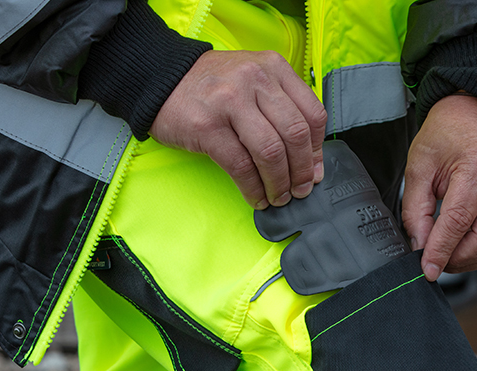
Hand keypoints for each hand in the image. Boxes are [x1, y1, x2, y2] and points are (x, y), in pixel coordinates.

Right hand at [150, 50, 325, 208]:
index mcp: (273, 67)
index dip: (317, 149)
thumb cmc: (213, 86)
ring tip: (278, 197)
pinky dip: (253, 188)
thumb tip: (311, 161)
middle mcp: (255, 80)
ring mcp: (230, 102)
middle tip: (300, 190)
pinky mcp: (207, 126)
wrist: (160, 80)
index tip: (314, 171)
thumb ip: (283, 109)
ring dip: (278, 183)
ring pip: (271, 152)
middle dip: (301, 171)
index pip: (312, 113)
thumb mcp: (254, 81)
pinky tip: (256, 197)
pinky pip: (241, 165)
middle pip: (294, 134)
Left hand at [402, 94, 476, 280]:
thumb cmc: (446, 135)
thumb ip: (416, 210)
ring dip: (470, 258)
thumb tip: (421, 247)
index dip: (442, 250)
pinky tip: (462, 243)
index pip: (460, 220)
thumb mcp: (418, 166)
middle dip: (459, 259)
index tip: (427, 270)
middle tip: (435, 261)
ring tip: (446, 252)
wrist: (474, 114)